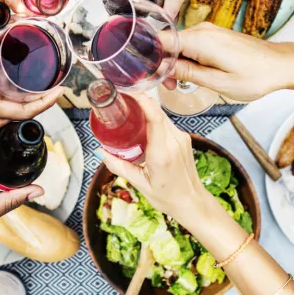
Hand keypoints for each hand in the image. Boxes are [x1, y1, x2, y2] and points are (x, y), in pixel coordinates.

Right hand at [0, 29, 63, 136]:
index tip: (61, 91)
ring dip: (27, 93)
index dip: (45, 102)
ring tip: (41, 76)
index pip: (24, 110)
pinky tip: (10, 76)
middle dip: (42, 96)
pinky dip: (9, 89)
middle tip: (57, 79)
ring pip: (10, 103)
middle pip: (22, 108)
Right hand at [99, 94, 210, 224]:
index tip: (129, 92)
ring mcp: (182, 138)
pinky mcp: (184, 138)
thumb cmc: (168, 197)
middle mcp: (174, 142)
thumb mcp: (140, 184)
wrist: (193, 202)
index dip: (142, 100)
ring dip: (147, 110)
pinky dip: (154, 119)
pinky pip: (167, 123)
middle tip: (122, 99)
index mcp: (162, 153)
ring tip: (129, 110)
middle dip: (140, 101)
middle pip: (157, 112)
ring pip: (162, 116)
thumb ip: (119, 166)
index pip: (155, 117)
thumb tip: (101, 152)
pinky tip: (143, 124)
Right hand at [162, 23, 293, 101]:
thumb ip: (188, 73)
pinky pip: (190, 45)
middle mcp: (201, 30)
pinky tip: (192, 74)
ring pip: (178, 44)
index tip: (148, 73)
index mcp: (200, 40)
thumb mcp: (218, 82)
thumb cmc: (256, 76)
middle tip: (169, 86)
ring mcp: (208, 32)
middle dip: (162, 64)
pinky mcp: (213, 36)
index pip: (160, 39)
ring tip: (181, 84)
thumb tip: (164, 67)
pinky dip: (186, 59)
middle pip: (167, 42)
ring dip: (174, 63)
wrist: (280, 65)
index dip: (149, 56)